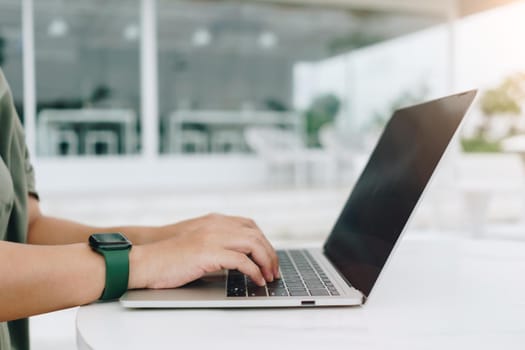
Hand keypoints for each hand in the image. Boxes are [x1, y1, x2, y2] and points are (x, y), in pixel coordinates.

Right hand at [129, 214, 278, 288]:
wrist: (146, 260)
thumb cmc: (168, 255)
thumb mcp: (196, 241)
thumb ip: (215, 242)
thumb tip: (236, 258)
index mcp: (214, 221)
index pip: (249, 224)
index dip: (263, 240)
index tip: (268, 256)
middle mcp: (216, 225)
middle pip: (256, 234)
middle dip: (270, 252)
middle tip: (274, 270)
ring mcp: (212, 237)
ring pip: (253, 244)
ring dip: (266, 261)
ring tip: (269, 276)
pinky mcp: (208, 253)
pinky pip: (241, 260)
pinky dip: (254, 271)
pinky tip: (256, 280)